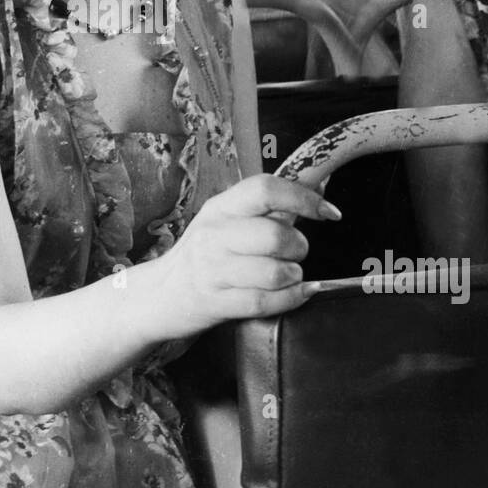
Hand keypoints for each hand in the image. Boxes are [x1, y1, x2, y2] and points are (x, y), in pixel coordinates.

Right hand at [150, 174, 339, 338]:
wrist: (159, 294)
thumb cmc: (204, 255)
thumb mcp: (227, 222)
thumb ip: (271, 207)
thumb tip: (321, 184)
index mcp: (220, 208)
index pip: (265, 189)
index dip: (304, 198)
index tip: (329, 212)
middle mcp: (214, 235)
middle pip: (274, 234)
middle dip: (299, 246)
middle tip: (298, 251)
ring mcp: (212, 270)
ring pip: (273, 272)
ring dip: (294, 275)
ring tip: (290, 274)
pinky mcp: (214, 302)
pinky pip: (264, 302)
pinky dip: (290, 299)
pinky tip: (295, 293)